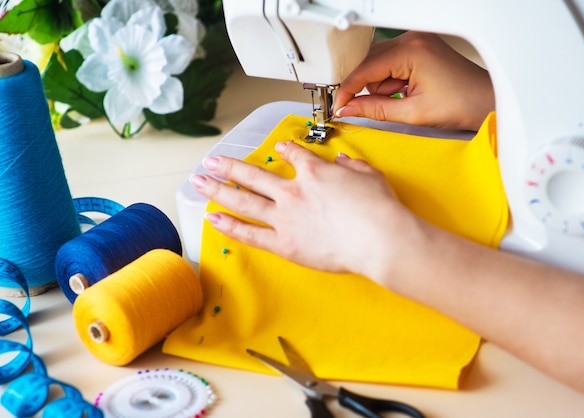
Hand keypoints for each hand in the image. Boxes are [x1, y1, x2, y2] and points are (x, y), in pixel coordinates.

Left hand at [190, 141, 416, 277]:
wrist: (379, 239)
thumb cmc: (379, 209)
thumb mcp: (370, 176)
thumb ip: (352, 166)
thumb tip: (343, 160)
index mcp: (315, 172)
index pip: (294, 156)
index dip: (285, 150)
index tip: (278, 149)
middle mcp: (293, 191)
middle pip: (254, 175)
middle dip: (230, 167)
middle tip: (212, 162)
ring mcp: (284, 217)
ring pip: (244, 201)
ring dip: (219, 189)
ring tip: (200, 182)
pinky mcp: (283, 243)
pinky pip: (250, 233)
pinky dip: (229, 226)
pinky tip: (212, 218)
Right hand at [333, 31, 494, 130]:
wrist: (486, 101)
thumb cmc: (462, 104)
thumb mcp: (412, 113)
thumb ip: (374, 110)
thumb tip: (349, 109)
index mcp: (411, 50)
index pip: (365, 69)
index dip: (348, 90)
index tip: (338, 106)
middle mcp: (412, 39)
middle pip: (369, 64)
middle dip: (369, 89)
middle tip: (376, 108)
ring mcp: (416, 41)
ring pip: (378, 65)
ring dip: (383, 87)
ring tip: (406, 99)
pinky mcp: (419, 47)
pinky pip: (391, 64)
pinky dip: (392, 81)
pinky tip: (407, 92)